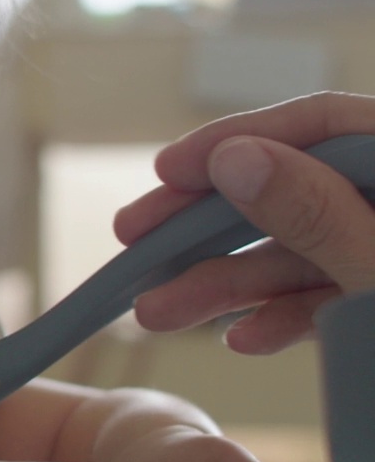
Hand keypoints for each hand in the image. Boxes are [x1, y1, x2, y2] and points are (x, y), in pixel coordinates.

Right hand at [114, 92, 374, 352]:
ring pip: (300, 253)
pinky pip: (328, 296)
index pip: (319, 124)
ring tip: (157, 312)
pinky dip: (281, 315)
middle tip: (133, 237)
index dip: (237, 141)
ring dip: (225, 283)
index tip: (166, 170)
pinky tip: (240, 338)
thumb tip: (232, 157)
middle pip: (294, 191)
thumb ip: (315, 212)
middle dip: (209, 224)